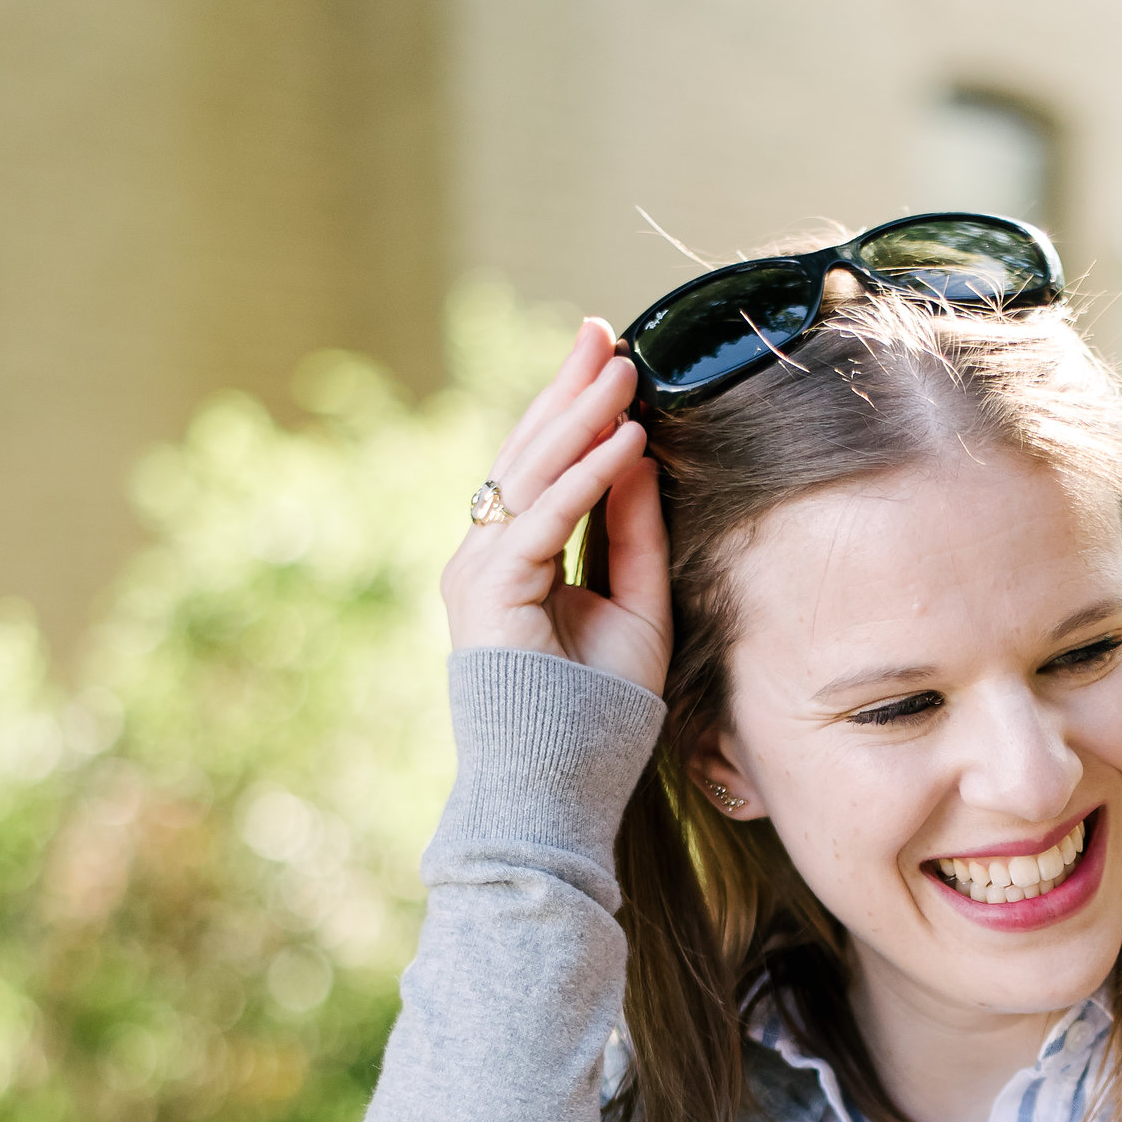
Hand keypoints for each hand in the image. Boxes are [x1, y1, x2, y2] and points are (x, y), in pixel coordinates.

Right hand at [440, 318, 671, 694]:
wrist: (559, 788)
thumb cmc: (598, 712)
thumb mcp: (635, 606)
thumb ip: (633, 533)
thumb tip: (640, 454)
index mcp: (512, 561)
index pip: (541, 470)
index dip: (571, 411)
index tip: (606, 359)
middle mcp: (486, 558)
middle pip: (527, 455)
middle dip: (567, 391)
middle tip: (600, 333)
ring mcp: (480, 572)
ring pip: (532, 475)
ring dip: (581, 417)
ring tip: (622, 368)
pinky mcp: (491, 591)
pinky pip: (544, 519)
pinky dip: (588, 477)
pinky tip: (625, 440)